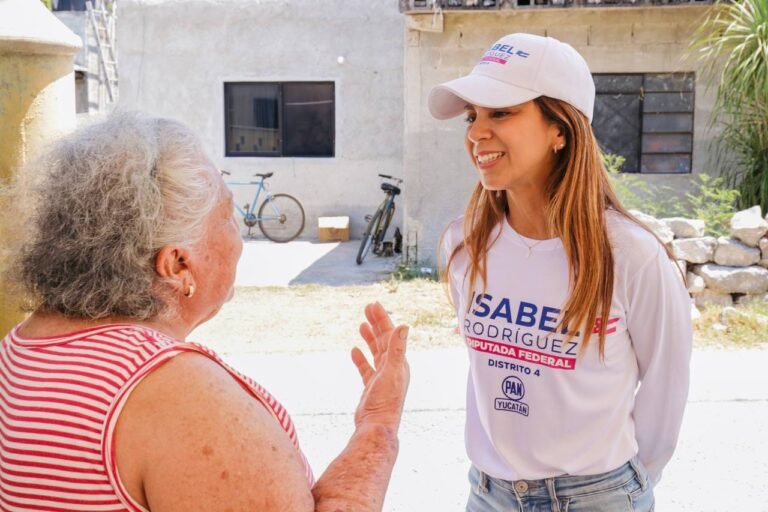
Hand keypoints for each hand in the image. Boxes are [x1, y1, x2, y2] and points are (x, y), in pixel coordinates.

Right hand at [351, 303, 409, 429]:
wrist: (376, 425)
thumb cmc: (385, 401)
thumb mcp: (392, 371)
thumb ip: (397, 349)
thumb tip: (404, 325)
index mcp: (399, 362)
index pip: (391, 335)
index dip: (383, 319)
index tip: (374, 305)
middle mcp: (393, 367)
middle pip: (385, 340)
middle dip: (377, 323)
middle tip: (368, 308)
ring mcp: (382, 377)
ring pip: (376, 352)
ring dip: (370, 338)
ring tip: (362, 324)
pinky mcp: (372, 386)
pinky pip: (366, 368)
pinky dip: (361, 358)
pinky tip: (354, 351)